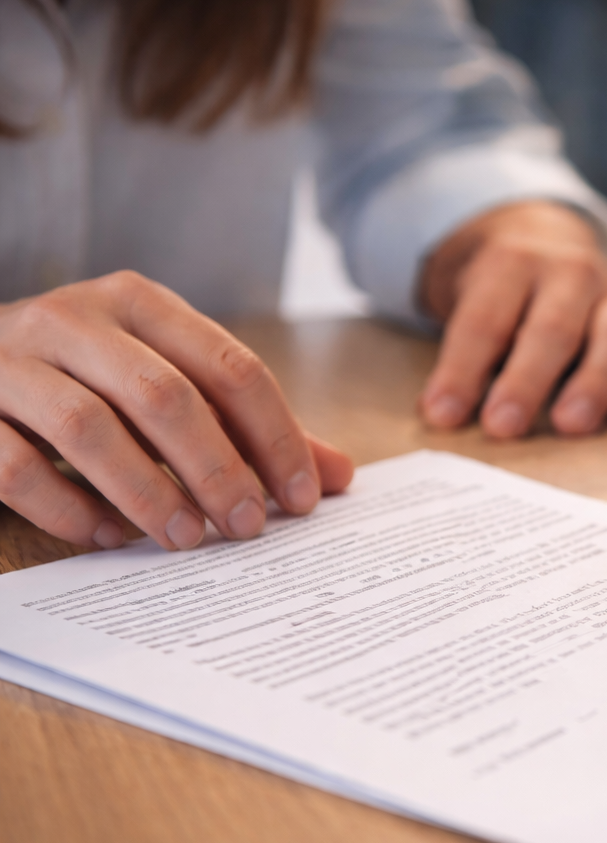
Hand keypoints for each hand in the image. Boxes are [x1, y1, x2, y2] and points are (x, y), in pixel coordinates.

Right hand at [0, 272, 353, 550]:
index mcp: (138, 302)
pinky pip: (16, 465)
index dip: (275, 436)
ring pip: (88, 428)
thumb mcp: (164, 385)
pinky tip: (110, 536)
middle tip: (248, 528)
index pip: (230, 366)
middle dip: (217, 469)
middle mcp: (73, 318)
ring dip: (148, 492)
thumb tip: (338, 477)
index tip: (305, 497)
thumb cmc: (84, 380)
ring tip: (188, 540)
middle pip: (165, 395)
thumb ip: (244, 427)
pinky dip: (69, 507)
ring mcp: (9, 360)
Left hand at [417, 200, 606, 438]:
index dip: (463, 369)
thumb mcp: (470, 304)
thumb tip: (444, 414)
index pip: (486, 320)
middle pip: (552, 327)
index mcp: (514, 262)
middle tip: (502, 426)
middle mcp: (572, 272)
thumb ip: (463, 356)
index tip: (443, 415)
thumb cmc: (500, 296)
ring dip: (593, 383)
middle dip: (526, 380)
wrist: (548, 244)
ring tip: (569, 426)